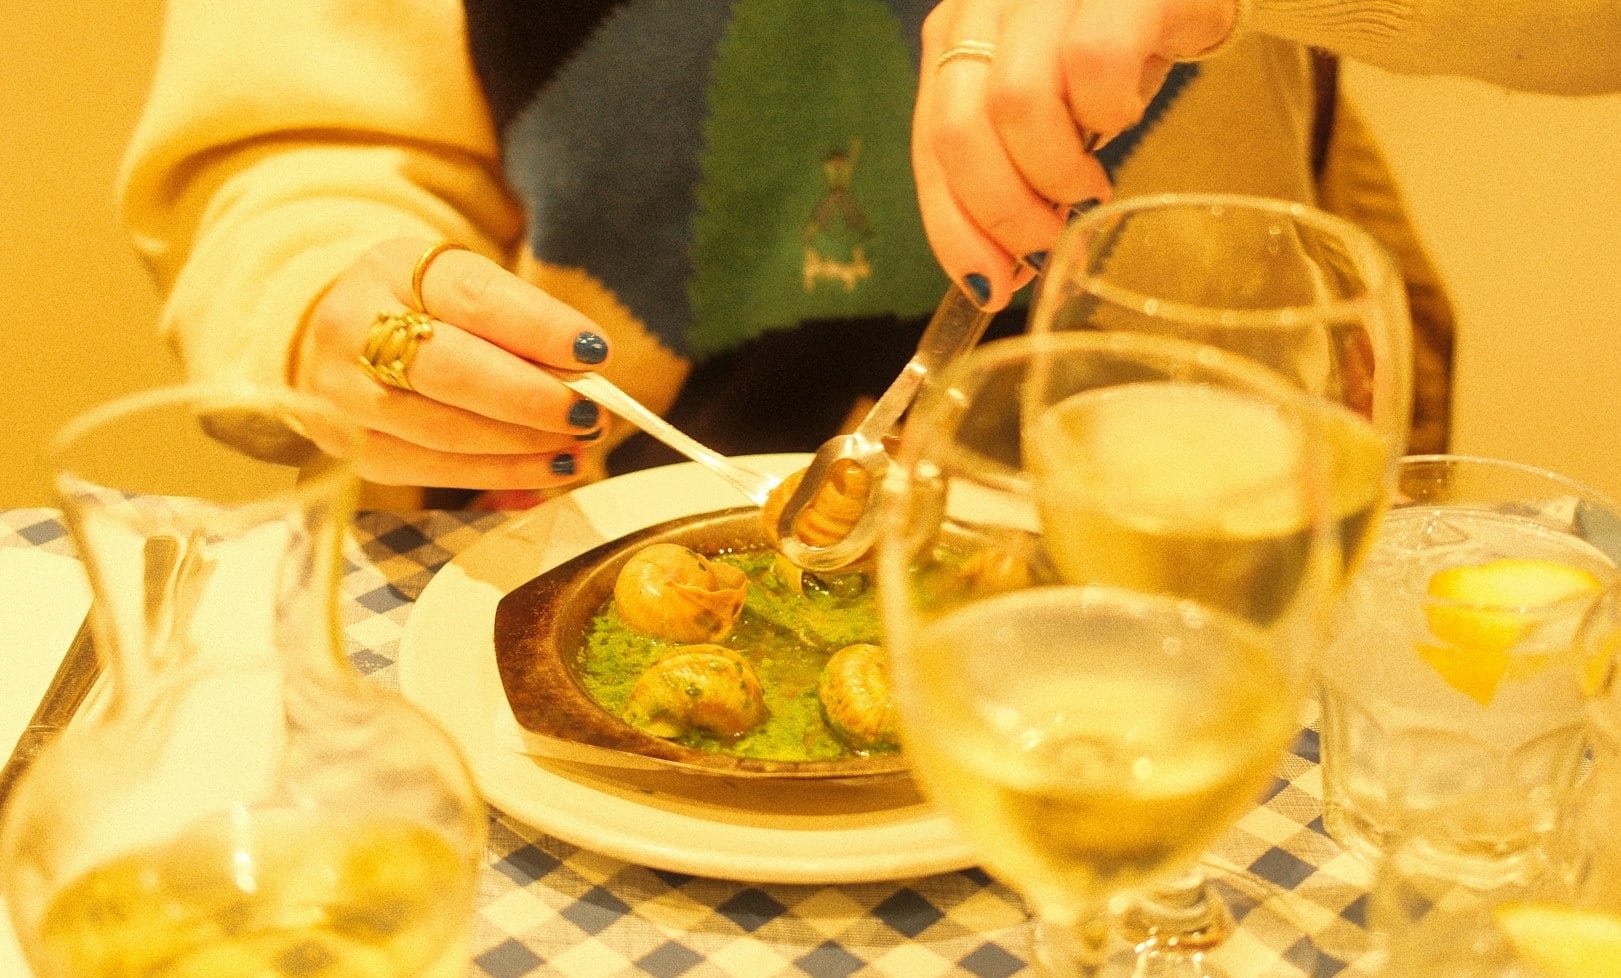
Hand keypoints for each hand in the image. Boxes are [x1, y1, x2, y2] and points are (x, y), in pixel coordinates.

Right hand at [293, 237, 609, 489]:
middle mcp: (352, 327)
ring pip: (443, 431)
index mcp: (391, 268)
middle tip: (589, 413)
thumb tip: (585, 370)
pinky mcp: (350, 449)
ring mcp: (342, 394)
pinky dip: (499, 476)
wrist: (349, 338)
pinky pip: (432, 472)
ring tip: (578, 446)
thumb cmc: (430, 312)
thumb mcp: (467, 289)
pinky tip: (547, 471)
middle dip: (530, 398)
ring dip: (523, 445)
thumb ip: (520, 324)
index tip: (596, 351)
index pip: (474, 298)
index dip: (539, 329)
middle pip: (450, 371)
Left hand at [913, 0, 1237, 309]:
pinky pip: (1094, 67)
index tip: (986, 284)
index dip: (953, 226)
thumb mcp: (1047, 105)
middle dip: (1002, 212)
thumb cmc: (1115, 46)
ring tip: (1089, 186)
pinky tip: (1125, 115)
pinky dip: (1110, 113)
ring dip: (1056, 172)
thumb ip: (1007, 168)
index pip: (929, 144)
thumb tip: (994, 272)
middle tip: (1046, 244)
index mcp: (956, 33)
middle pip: (959, 131)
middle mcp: (987, 2)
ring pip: (1017, 104)